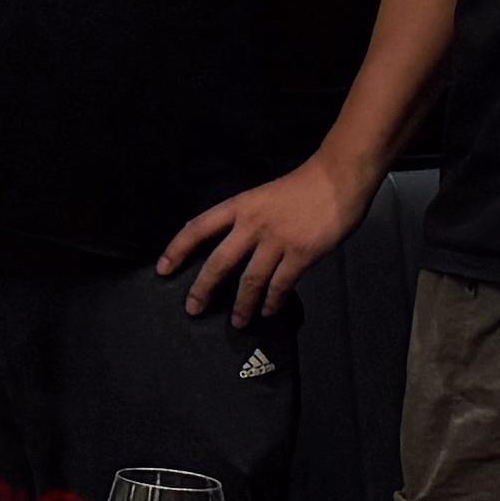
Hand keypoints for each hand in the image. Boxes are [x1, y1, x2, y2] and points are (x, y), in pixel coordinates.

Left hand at [161, 152, 363, 325]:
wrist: (337, 178)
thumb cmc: (301, 188)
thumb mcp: (261, 197)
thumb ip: (246, 221)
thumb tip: (233, 249)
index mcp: (239, 206)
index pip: (197, 228)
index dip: (177, 249)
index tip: (163, 270)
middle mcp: (252, 224)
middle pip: (219, 261)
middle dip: (203, 288)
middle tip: (193, 309)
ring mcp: (277, 240)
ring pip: (250, 280)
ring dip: (242, 305)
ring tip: (237, 322)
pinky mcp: (302, 253)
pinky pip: (281, 285)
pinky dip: (272, 301)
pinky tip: (268, 312)